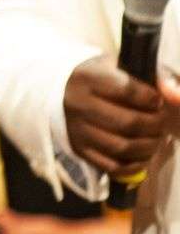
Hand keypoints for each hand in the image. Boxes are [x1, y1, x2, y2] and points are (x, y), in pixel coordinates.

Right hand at [63, 55, 163, 177]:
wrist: (65, 91)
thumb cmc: (104, 78)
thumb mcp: (126, 66)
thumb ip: (159, 76)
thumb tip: (177, 95)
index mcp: (89, 77)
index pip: (128, 91)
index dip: (152, 99)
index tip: (156, 100)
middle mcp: (77, 103)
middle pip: (129, 123)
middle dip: (155, 125)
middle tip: (160, 122)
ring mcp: (77, 129)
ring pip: (122, 147)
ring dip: (148, 146)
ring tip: (154, 138)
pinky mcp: (79, 149)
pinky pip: (113, 167)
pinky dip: (135, 165)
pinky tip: (142, 155)